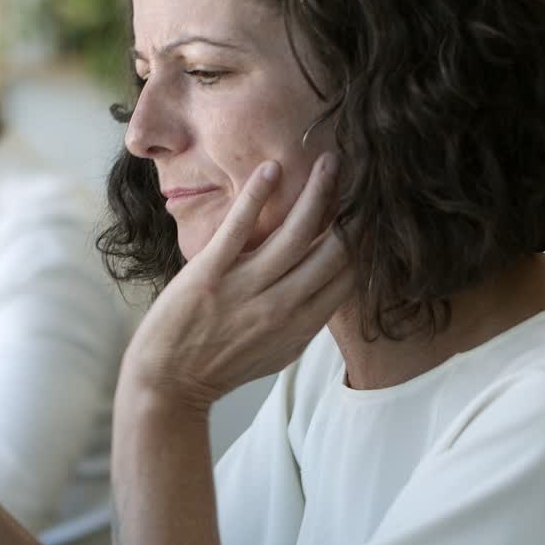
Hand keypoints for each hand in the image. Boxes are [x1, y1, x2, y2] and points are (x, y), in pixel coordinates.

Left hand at [121, 152, 352, 410]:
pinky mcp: (209, 272)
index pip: (348, 276)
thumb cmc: (223, 367)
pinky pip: (240, 227)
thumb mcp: (278, 353)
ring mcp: (245, 287)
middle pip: (332, 250)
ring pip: (295, 232)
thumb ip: (307, 320)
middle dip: (352, 210)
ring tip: (330, 161)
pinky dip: (257, 196)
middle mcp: (281, 306)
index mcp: (301, 325)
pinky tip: (273, 170)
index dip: (366, 242)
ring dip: (317, 192)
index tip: (375, 211)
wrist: (169, 383)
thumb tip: (332, 287)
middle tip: (365, 176)